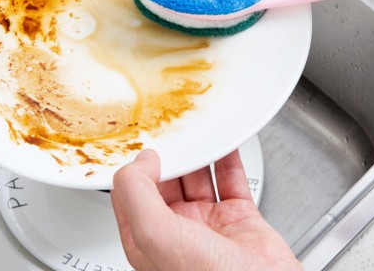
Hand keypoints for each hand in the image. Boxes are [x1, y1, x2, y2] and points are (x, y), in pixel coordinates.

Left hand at [111, 149, 301, 270]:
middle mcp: (178, 232)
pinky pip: (231, 180)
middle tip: (177, 131)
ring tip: (200, 132)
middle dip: (173, 156)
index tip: (148, 144)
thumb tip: (140, 162)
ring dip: (201, 154)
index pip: (134, 194)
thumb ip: (137, 195)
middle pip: (169, 181)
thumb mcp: (157, 236)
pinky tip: (226, 144)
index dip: (139, 167)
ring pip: (200, 177)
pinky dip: (230, 159)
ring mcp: (209, 224)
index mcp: (149, 241)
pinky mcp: (239, 218)